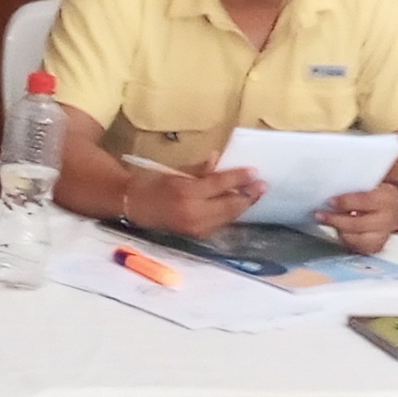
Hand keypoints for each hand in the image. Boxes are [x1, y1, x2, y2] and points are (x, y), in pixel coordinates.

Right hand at [125, 166, 262, 236]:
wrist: (134, 207)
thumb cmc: (153, 184)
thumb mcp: (176, 172)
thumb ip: (200, 170)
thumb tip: (219, 160)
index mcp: (186, 193)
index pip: (220, 185)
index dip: (239, 178)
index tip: (255, 171)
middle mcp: (193, 213)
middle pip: (229, 205)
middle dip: (248, 196)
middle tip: (263, 186)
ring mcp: (196, 227)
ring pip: (227, 217)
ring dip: (242, 206)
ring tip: (255, 194)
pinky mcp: (196, 235)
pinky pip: (219, 224)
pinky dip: (230, 214)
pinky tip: (238, 205)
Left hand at [316, 184, 397, 253]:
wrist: (396, 206)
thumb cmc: (379, 193)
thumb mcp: (372, 184)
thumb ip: (355, 187)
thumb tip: (331, 189)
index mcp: (386, 199)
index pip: (365, 201)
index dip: (346, 202)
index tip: (330, 201)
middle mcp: (387, 220)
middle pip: (358, 224)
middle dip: (336, 220)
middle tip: (320, 215)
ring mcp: (383, 236)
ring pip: (357, 239)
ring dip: (339, 231)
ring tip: (326, 222)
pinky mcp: (377, 246)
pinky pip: (358, 248)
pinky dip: (346, 240)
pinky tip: (338, 231)